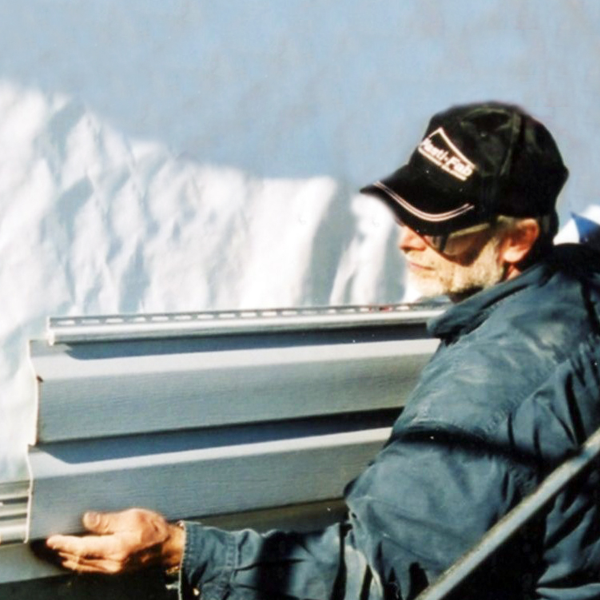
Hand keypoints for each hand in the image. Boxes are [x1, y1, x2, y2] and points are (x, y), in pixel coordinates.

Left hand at [45, 508, 184, 573]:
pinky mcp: (114, 570)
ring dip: (64, 560)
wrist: (169, 547)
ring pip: (81, 567)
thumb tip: (86, 518)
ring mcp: (112, 569)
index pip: (82, 548)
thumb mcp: (133, 518)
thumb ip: (108, 520)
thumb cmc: (154, 529)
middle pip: (77, 560)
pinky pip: (89, 568)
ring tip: (51, 553)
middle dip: (58, 553)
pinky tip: (71, 558)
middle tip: (42, 547)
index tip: (50, 539)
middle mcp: (110, 563)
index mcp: (115, 549)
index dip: (64, 543)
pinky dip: (77, 563)